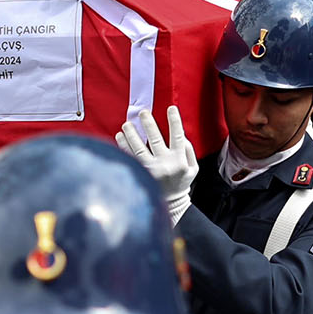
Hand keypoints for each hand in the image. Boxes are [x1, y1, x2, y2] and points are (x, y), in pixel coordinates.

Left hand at [116, 106, 197, 223]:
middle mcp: (165, 164)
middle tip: (143, 112)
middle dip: (149, 123)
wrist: (171, 204)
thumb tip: (181, 134)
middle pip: (155, 139)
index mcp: (179, 161)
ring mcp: (151, 170)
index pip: (178, 136)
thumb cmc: (181, 182)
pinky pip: (130, 157)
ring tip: (127, 124)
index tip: (171, 108)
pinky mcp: (140, 175)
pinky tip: (120, 136)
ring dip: (132, 134)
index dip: (175, 121)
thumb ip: (188, 151)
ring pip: (139, 148)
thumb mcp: (193, 168)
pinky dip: (123, 146)